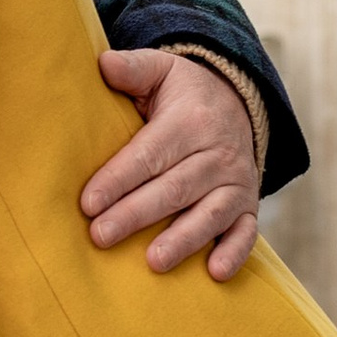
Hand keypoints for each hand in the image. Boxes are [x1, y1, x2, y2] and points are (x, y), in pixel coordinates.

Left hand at [81, 49, 259, 278]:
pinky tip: (214, 273)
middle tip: (101, 236)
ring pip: (209, 214)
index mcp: (189, 122)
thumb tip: (102, 63)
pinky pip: (246, 232)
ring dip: (183, 240)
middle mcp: (217, 153)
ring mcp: (236, 182)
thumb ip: (133, 68)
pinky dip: (234, 253)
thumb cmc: (183, 94)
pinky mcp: (248, 205)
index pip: (149, 154)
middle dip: (136, 214)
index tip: (88, 203)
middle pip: (173, 189)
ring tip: (153, 262)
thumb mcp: (162, 70)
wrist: (238, 103)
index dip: (118, 179)